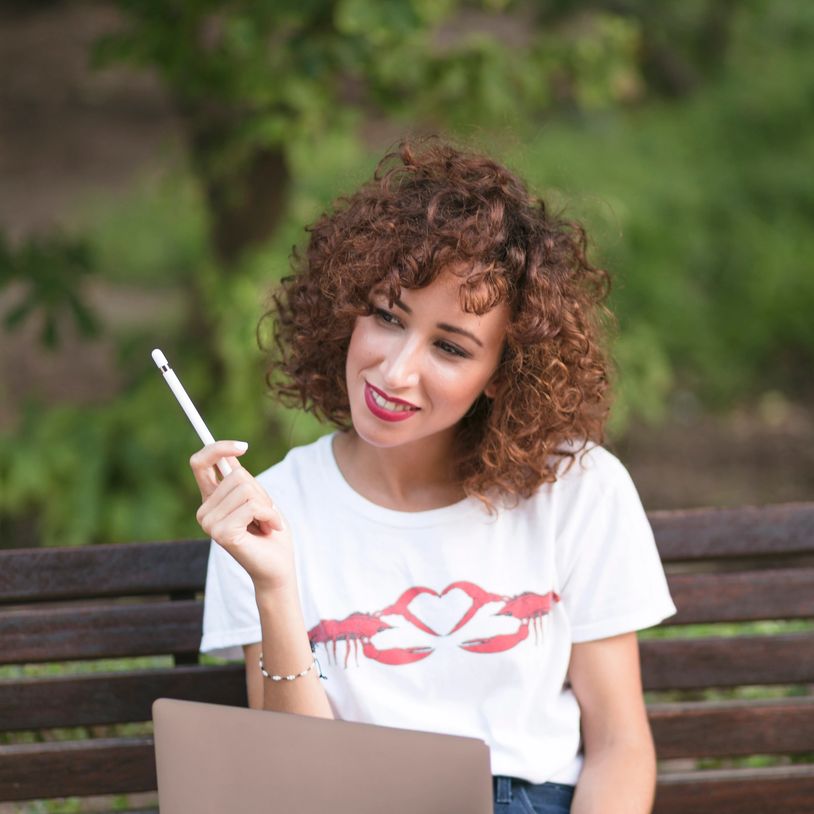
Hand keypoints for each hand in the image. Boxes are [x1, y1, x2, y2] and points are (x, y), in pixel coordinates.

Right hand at [190, 441, 295, 594]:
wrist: (277, 568)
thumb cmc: (269, 532)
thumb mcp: (257, 498)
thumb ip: (241, 479)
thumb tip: (229, 454)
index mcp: (210, 500)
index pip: (200, 463)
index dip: (217, 448)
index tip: (243, 447)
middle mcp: (204, 511)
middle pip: (236, 475)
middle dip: (260, 492)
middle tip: (266, 514)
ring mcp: (209, 523)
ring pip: (245, 489)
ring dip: (267, 505)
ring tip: (267, 523)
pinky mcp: (222, 533)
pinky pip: (253, 506)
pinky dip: (269, 515)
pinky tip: (269, 529)